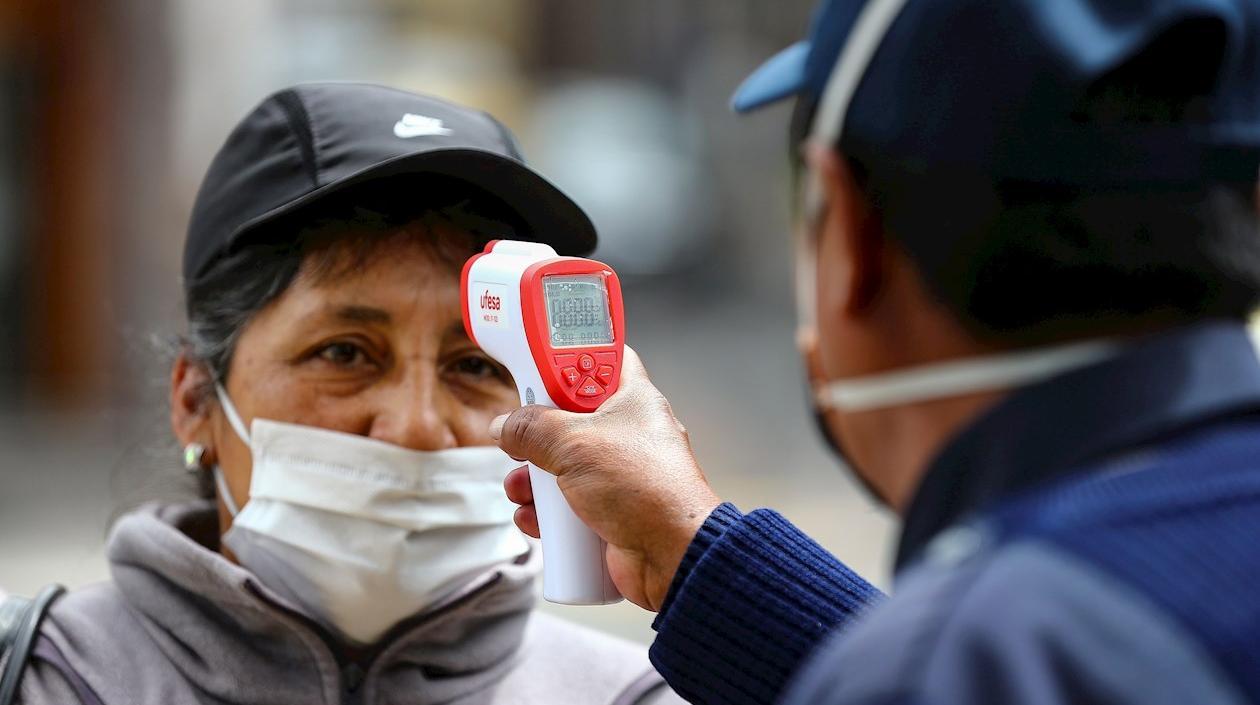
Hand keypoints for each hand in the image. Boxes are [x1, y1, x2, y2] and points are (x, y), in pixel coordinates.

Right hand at [492, 347, 721, 610]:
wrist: (672, 556)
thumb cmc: (644, 488)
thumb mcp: (574, 443)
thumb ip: (532, 428)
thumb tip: (507, 426)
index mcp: (633, 400)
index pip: (604, 360)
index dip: (571, 359)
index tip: (538, 366)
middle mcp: (628, 434)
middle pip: (570, 419)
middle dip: (536, 435)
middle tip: (519, 440)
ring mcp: (619, 475)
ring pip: (564, 467)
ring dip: (533, 480)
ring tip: (520, 489)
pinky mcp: (610, 512)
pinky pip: (568, 505)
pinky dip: (547, 512)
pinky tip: (533, 518)